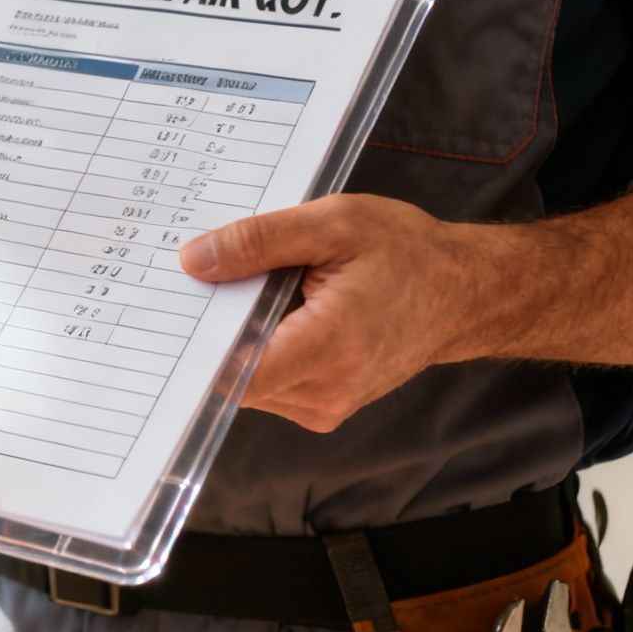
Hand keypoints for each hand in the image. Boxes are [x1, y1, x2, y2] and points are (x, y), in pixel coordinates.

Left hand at [179, 194, 481, 432]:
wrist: (464, 293)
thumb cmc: (407, 253)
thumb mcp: (333, 224)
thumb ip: (259, 242)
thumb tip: (192, 262)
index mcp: (328, 347)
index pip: (230, 371)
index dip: (192, 342)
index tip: (168, 308)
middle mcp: (325, 392)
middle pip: (230, 375)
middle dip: (213, 330)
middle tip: (204, 279)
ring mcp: (324, 407)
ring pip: (245, 382)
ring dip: (239, 339)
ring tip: (257, 289)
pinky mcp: (323, 407)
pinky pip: (268, 383)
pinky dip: (259, 350)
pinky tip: (273, 311)